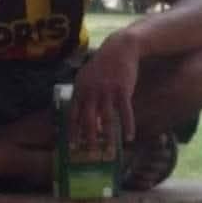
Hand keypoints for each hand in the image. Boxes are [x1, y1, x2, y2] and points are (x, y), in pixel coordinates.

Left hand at [69, 31, 139, 154]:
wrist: (118, 49)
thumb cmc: (102, 65)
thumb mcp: (87, 76)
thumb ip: (84, 95)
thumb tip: (82, 116)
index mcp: (81, 88)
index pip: (73, 113)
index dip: (73, 130)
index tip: (72, 145)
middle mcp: (92, 91)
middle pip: (88, 119)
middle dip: (89, 138)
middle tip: (90, 154)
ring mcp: (107, 91)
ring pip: (106, 119)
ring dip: (108, 137)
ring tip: (109, 151)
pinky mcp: (122, 90)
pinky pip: (125, 112)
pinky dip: (127, 126)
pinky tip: (129, 138)